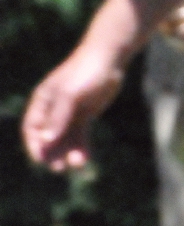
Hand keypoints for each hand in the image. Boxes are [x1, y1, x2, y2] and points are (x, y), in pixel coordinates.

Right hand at [21, 45, 125, 171]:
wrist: (110, 58)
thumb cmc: (85, 71)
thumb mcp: (70, 94)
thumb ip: (58, 117)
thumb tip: (46, 140)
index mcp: (42, 101)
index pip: (32, 128)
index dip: (35, 145)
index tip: (41, 160)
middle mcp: (53, 109)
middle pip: (48, 137)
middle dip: (53, 153)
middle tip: (59, 168)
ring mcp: (69, 113)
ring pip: (66, 138)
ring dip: (69, 152)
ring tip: (78, 164)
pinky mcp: (85, 115)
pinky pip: (80, 135)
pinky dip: (81, 146)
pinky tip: (85, 158)